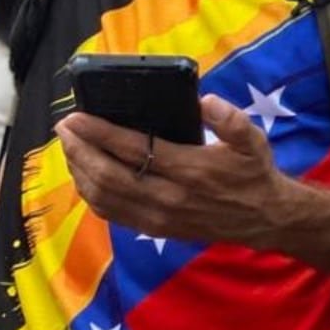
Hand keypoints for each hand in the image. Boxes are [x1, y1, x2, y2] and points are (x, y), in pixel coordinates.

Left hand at [57, 95, 296, 247]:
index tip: (77, 117)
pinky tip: (85, 176)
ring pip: (103, 196)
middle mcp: (169, 196)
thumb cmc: (254, 173)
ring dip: (79, 171)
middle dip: (79, 149)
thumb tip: (204, 100)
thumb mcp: (252, 140)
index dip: (99, 133)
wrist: (264, 218)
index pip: (133, 149)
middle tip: (65, 127)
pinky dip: (91, 194)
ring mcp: (158, 216)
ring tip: (70, 147)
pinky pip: (111, 213)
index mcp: (191, 169)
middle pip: (108, 174)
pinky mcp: (154, 229)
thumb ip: (230, 119)